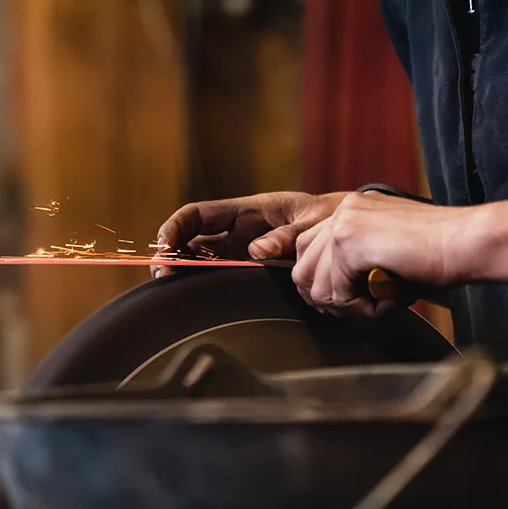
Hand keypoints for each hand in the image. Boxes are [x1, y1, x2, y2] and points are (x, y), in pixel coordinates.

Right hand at [151, 190, 347, 277]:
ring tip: (170, 292)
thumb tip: (256, 251)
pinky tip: (193, 298)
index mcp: (246, 210)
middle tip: (162, 279)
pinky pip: (217, 274)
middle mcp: (235, 229)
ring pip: (198, 259)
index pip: (196, 215)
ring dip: (182, 272)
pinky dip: (201, 284)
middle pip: (189, 239)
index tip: (165, 248)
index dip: (174, 229)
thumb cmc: (328, 217)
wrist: (345, 226)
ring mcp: (239, 250)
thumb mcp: (313, 222)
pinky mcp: (248, 267)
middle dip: (169, 256)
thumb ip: (287, 236)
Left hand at [292, 191, 470, 315]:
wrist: (466, 241)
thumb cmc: (441, 253)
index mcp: (352, 208)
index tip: (347, 301)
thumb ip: (359, 265)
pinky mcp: (348, 243)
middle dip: (326, 296)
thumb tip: (331, 298)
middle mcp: (342, 210)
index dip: (324, 282)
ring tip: (380, 304)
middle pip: (302, 265)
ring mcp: (342, 224)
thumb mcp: (389, 254)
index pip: (309, 248)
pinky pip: (337, 293)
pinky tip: (389, 301)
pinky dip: (361, 308)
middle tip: (359, 309)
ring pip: (315, 283)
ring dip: (346, 305)